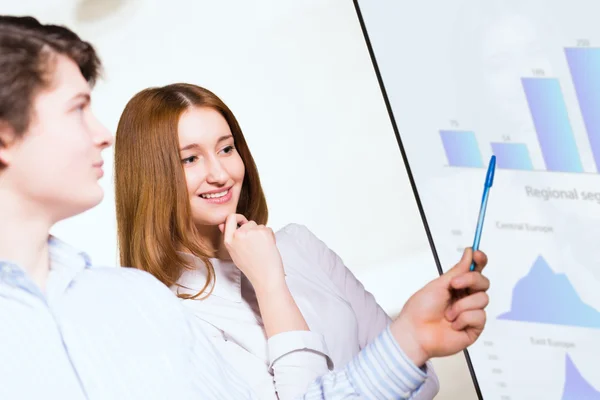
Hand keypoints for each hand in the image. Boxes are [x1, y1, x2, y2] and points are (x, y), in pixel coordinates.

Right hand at [219, 214, 284, 292]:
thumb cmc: (251, 267)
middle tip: (256, 245)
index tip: (242, 222)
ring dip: (261, 233)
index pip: (230, 218)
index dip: (238, 218)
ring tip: (261, 248)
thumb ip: (229, 238)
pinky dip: (269, 236)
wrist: (266, 276)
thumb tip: (221, 225)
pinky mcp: (263, 231)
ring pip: (258, 225)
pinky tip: (267, 247)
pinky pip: (267, 228)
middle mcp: (239, 235)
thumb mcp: (234, 253)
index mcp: (229, 240)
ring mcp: (251, 232)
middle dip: (253, 231)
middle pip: (247, 223)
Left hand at [390, 248, 489, 365]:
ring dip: (461, 305)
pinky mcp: (474, 328)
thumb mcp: (438, 284)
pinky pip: (479, 316)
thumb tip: (469, 253)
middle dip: (471, 280)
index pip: (475, 270)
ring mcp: (471, 313)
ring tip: (447, 314)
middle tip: (454, 284)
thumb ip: (458, 270)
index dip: (480, 260)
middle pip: (484, 282)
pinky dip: (463, 319)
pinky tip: (452, 324)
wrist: (415, 332)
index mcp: (457, 286)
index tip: (477, 254)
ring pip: (483, 299)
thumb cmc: (420, 310)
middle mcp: (465, 298)